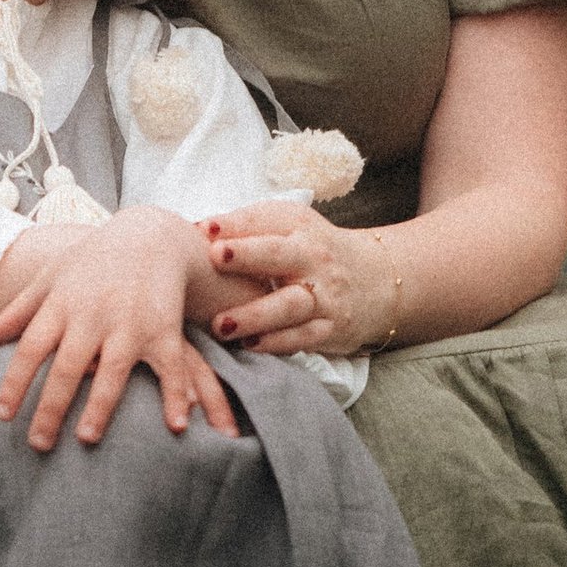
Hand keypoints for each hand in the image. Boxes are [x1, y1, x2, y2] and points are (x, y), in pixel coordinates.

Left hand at [0, 209, 239, 453]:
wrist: (149, 235)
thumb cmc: (92, 261)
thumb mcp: (51, 278)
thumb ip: (18, 311)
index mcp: (61, 305)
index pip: (31, 349)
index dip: (15, 383)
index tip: (2, 416)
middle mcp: (93, 315)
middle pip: (67, 367)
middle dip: (50, 407)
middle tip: (38, 444)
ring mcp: (130, 323)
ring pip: (112, 371)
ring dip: (100, 406)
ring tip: (85, 438)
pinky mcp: (164, 328)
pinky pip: (169, 367)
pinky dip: (174, 396)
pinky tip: (176, 426)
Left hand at [197, 203, 394, 359]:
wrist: (372, 279)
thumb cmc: (308, 250)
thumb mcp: (286, 226)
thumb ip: (244, 226)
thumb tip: (194, 230)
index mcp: (299, 228)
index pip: (266, 221)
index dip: (236, 225)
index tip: (204, 230)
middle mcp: (314, 259)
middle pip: (281, 256)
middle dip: (247, 257)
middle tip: (213, 260)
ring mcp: (324, 295)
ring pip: (290, 305)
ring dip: (255, 315)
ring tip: (221, 325)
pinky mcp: (330, 328)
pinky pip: (302, 338)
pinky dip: (275, 343)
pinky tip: (248, 345)